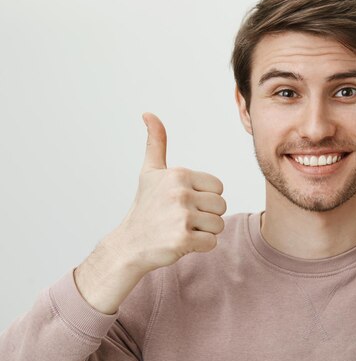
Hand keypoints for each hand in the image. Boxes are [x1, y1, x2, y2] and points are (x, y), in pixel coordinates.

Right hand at [106, 112, 226, 273]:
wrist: (128, 245)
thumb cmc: (145, 208)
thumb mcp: (150, 172)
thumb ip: (156, 143)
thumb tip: (148, 114)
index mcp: (179, 174)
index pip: (218, 188)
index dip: (205, 198)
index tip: (183, 203)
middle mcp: (180, 193)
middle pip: (221, 206)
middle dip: (206, 216)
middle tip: (181, 219)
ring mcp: (181, 216)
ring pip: (218, 225)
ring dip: (204, 232)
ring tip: (180, 230)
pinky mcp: (183, 239)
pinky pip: (212, 242)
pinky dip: (200, 246)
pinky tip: (180, 242)